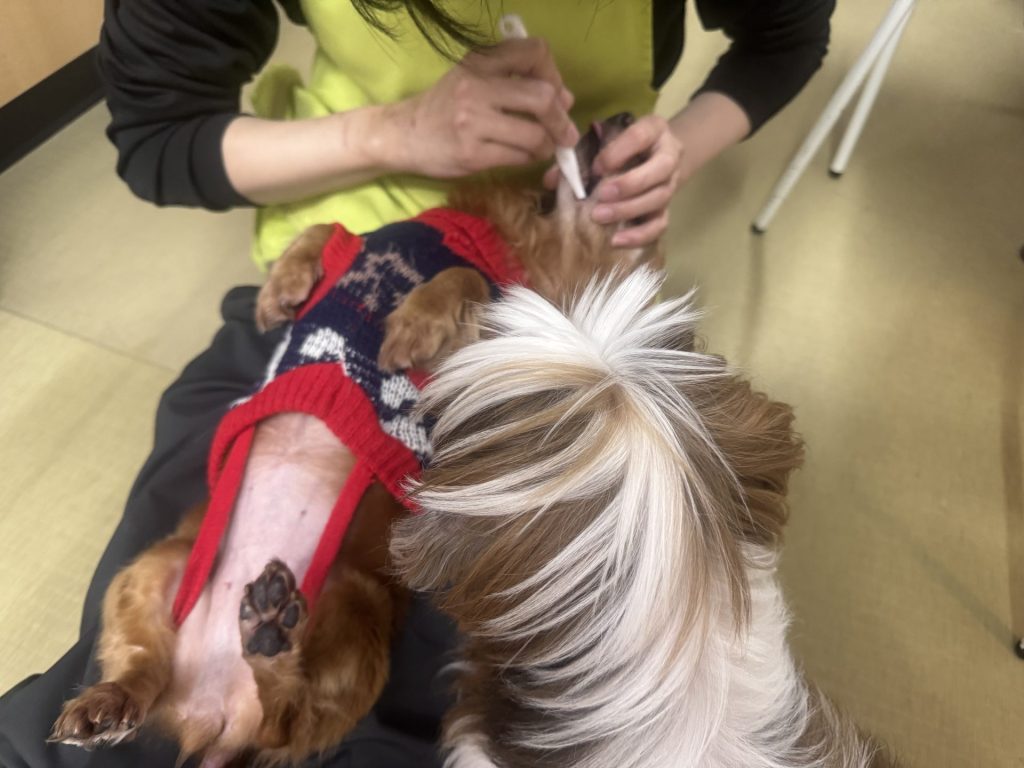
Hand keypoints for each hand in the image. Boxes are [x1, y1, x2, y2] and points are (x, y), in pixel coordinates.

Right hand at [390, 38, 578, 178]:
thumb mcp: (473, 78)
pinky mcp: (472, 154)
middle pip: (542, 97)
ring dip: (548, 144)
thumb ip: (516, 82)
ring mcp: (473, 121)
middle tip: (565, 132)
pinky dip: (531, 158)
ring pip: (535, 134)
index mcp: (480, 61)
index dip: (554, 73)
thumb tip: (566, 97)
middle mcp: (476, 86)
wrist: (404, 135)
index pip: (534, 52)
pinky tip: (525, 156)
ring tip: (544, 147)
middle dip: (561, 119)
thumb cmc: (444, 107)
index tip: (556, 93)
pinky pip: (519, 157)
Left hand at [584, 115, 684, 247]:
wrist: (654, 156)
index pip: (641, 136)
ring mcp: (671, 184)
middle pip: (659, 170)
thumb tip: (549, 180)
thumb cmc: (622, 146)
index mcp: (653, 130)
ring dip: (629, 210)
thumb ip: (579, 155)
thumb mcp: (605, 141)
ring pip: (658, 199)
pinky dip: (639, 235)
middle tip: (601, 196)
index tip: (597, 166)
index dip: (619, 152)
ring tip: (600, 217)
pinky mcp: (667, 208)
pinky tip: (616, 240)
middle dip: (628, 184)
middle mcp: (669, 155)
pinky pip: (659, 225)